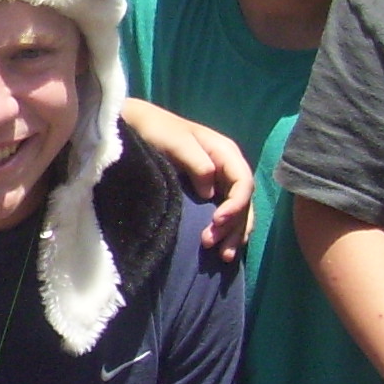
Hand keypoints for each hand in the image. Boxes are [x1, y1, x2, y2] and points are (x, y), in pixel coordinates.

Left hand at [115, 98, 253, 261]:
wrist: (139, 127)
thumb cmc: (157, 130)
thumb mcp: (177, 142)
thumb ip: (198, 164)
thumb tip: (211, 192)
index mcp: (226, 152)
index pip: (243, 183)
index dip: (235, 206)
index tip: (216, 222)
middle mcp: (228, 168)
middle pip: (243, 203)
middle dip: (233, 227)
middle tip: (210, 244)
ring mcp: (220, 182)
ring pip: (238, 213)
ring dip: (233, 235)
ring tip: (222, 256)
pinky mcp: (209, 194)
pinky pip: (226, 215)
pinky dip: (226, 232)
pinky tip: (221, 250)